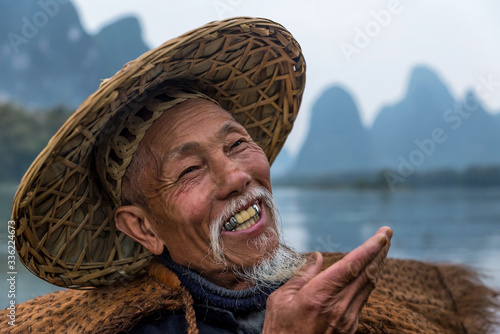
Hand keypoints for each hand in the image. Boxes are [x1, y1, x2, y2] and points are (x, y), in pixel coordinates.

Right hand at [262, 226, 391, 333]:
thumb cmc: (280, 329)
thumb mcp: (282, 299)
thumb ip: (301, 276)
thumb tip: (316, 257)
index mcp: (320, 296)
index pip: (352, 267)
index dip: (369, 249)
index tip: (382, 235)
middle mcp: (339, 307)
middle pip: (367, 274)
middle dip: (379, 251)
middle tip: (387, 233)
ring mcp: (347, 318)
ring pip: (369, 286)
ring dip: (376, 264)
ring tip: (381, 248)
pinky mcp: (350, 326)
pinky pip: (363, 298)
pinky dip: (368, 280)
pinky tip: (368, 272)